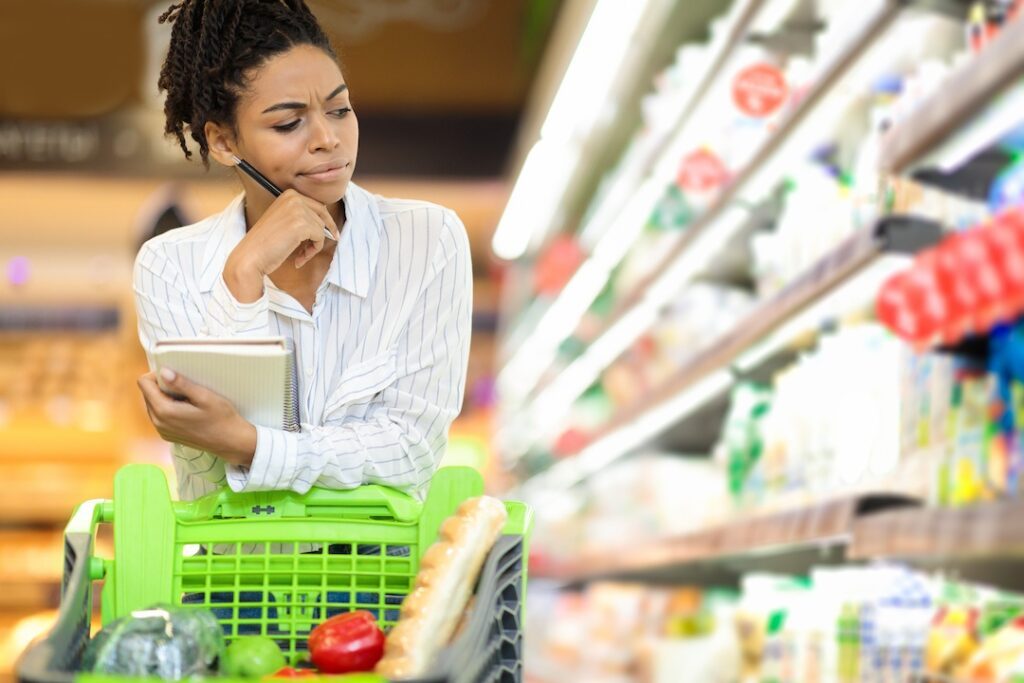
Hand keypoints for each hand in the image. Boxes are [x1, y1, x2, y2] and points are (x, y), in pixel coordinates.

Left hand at [137, 369, 257, 466]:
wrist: (231, 441)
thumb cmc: (221, 418)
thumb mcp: (204, 397)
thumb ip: (182, 384)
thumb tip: (164, 372)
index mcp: (164, 411)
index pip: (144, 384)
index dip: (156, 375)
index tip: (174, 376)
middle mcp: (158, 423)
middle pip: (147, 394)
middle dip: (161, 386)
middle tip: (184, 387)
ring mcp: (162, 431)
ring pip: (152, 405)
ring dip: (165, 397)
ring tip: (187, 398)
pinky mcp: (167, 435)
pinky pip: (159, 416)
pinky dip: (169, 408)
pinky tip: (187, 410)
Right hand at [230, 189, 337, 274]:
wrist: (251, 256)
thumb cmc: (265, 243)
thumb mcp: (284, 221)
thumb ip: (301, 217)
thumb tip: (326, 224)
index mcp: (289, 195)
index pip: (318, 206)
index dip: (325, 222)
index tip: (331, 234)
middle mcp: (294, 198)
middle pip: (322, 216)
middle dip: (322, 234)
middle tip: (316, 248)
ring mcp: (298, 210)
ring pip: (321, 228)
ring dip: (314, 246)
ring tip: (301, 255)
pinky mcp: (302, 224)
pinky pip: (320, 238)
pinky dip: (313, 251)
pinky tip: (299, 258)